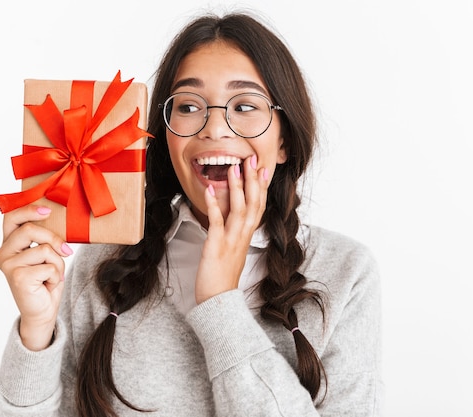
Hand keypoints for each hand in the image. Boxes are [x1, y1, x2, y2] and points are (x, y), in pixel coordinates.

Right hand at [0, 205, 72, 350]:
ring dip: (57, 263)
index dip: (28, 210)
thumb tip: (53, 217)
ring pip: (44, 249)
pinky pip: (48, 265)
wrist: (43, 310)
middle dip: (53, 238)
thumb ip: (43, 238)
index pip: (11, 218)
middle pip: (30, 229)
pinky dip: (56, 274)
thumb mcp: (45, 254)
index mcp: (8, 244)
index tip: (47, 211)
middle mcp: (3, 253)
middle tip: (65, 251)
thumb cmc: (45, 280)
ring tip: (52, 275)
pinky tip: (48, 284)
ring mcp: (8, 265)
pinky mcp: (18, 277)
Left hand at [194, 155, 268, 303]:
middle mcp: (243, 236)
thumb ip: (233, 231)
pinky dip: (214, 205)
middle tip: (251, 158)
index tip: (262, 168)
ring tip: (234, 167)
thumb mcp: (231, 250)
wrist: (218, 301)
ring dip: (237, 187)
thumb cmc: (222, 277)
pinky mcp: (217, 247)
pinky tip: (210, 190)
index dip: (261, 186)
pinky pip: (217, 222)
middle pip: (254, 203)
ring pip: (240, 209)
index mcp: (246, 236)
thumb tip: (229, 214)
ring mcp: (231, 241)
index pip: (259, 206)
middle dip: (253, 180)